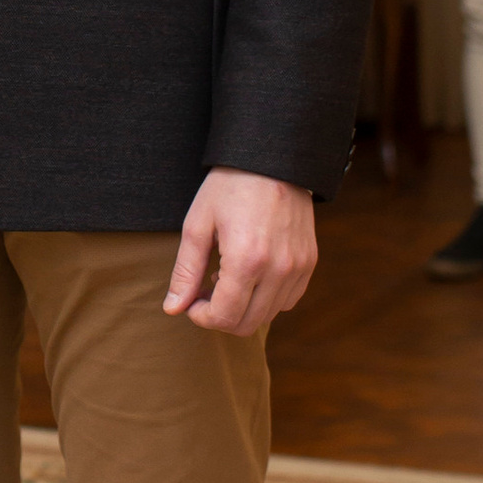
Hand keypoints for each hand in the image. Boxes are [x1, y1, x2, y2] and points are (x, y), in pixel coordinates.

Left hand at [165, 171, 315, 335]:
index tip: (191, 301)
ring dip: (243, 307)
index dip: (201, 317)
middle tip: (205, 291)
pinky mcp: (309, 262)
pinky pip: (288, 300)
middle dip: (220, 316)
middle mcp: (278, 269)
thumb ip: (186, 271)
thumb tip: (173, 308)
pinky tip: (251, 274)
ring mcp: (298, 267)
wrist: (273, 158)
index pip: (224, 317)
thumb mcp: (198, 224)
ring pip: (268, 315)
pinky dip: (267, 299)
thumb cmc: (229, 186)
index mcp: (247, 260)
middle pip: (247, 324)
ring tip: (228, 276)